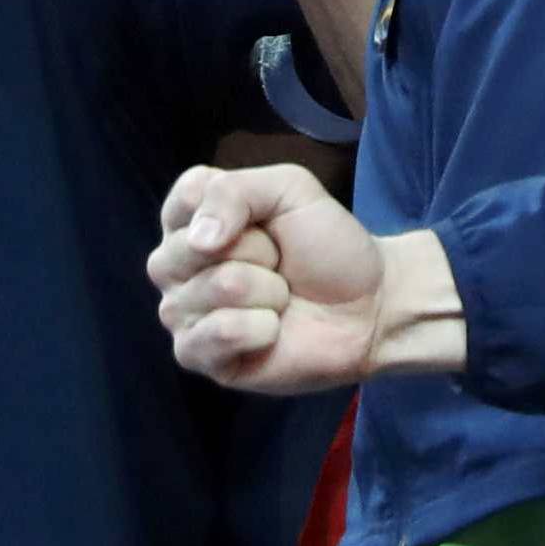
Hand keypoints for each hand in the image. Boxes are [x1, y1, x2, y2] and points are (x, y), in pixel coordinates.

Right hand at [149, 161, 388, 391]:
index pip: (186, 199)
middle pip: (194, 246)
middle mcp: (177, 264)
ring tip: (281, 298)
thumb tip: (199, 240)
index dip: (237, 207)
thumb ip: (233, 192)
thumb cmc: (326, 243)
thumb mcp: (289, 189)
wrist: (368, 305)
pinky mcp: (200, 356)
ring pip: (214, 288)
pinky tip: (272, 330)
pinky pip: (216, 335)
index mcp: (191, 217)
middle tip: (279, 264)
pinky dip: (258, 329)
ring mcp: (183, 311)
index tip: (267, 221)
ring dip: (266, 291)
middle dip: (256, 251)